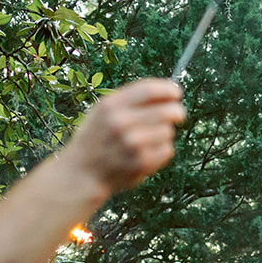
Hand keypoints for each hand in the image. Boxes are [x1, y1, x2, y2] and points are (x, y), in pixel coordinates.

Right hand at [56, 78, 187, 195]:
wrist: (83, 173)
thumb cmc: (97, 138)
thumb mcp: (102, 112)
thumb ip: (130, 101)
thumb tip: (167, 92)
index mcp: (110, 105)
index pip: (149, 90)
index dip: (168, 89)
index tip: (176, 92)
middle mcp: (121, 123)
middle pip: (166, 111)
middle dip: (176, 111)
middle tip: (178, 114)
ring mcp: (132, 144)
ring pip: (168, 131)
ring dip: (164, 134)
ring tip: (148, 139)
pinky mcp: (142, 163)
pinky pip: (167, 150)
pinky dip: (162, 151)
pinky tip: (148, 153)